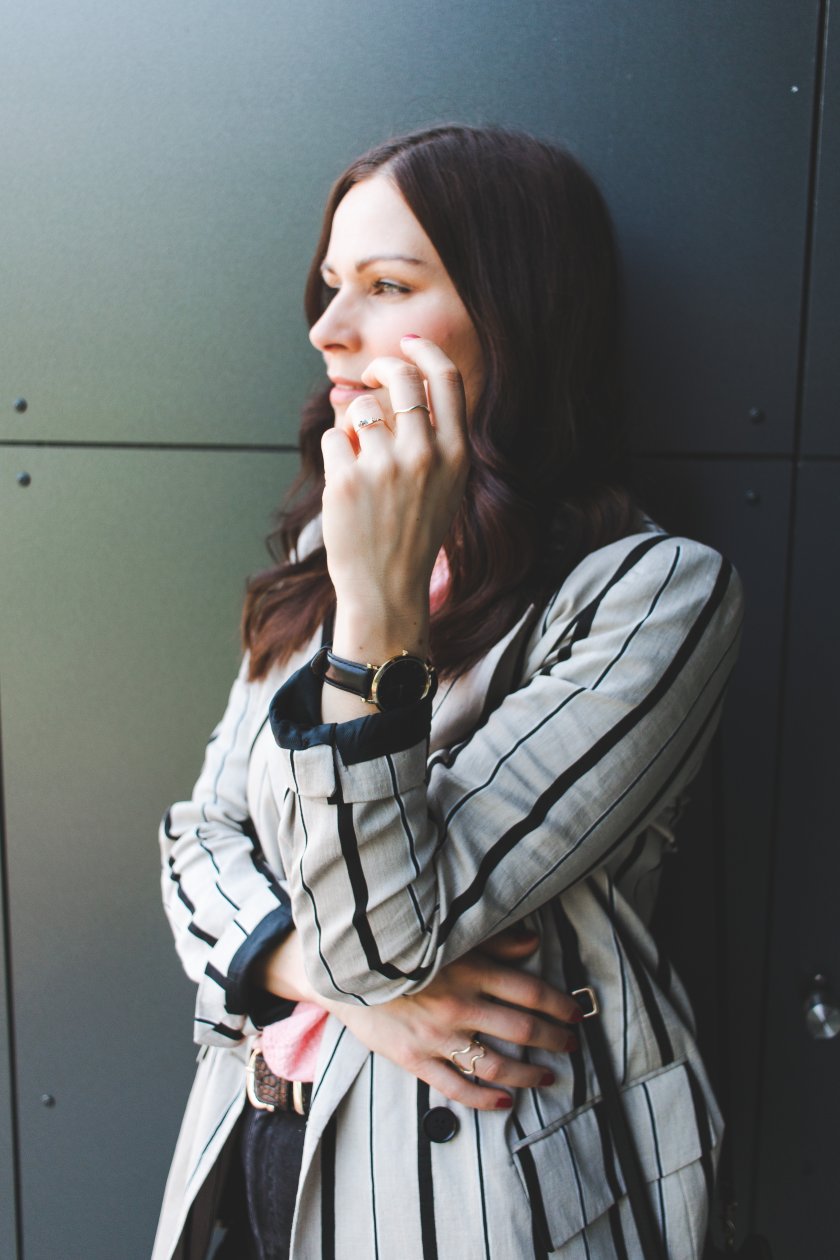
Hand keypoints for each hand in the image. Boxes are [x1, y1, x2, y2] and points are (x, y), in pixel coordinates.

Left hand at [320, 336, 468, 670]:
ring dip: (353, 426)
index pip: (446, 380)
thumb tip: (400, 383)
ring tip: (360, 461)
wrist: (387, 589)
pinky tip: (346, 485)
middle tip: (372, 377)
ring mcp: (385, 466)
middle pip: (400, 379)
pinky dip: (335, 454)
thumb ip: (434, 438)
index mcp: (456, 456)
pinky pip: (332, 437)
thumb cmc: (412, 536)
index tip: (408, 342)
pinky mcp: (348, 479)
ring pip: (358, 409)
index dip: (425, 351)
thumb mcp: (445, 487)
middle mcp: (425, 455)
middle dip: (381, 368)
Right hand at [323, 931, 582, 1110]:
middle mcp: (459, 1004)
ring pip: (497, 1064)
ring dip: (529, 1073)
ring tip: (549, 1076)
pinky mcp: (415, 1059)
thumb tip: (534, 943)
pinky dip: (485, 1100)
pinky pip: (457, 1087)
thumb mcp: (448, 937)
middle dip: (554, 1039)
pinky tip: (506, 1103)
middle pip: (521, 1028)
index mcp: (470, 970)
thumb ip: (494, 942)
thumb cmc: (401, 948)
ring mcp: (438, 1036)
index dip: (558, 1004)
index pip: (529, 991)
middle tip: (571, 1045)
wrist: (345, 969)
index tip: (576, 1014)